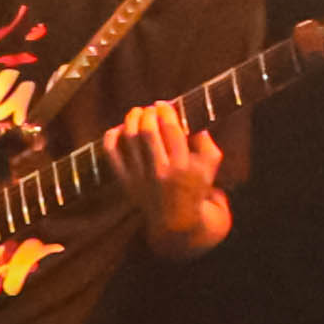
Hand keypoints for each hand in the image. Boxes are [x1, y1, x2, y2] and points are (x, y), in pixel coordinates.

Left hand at [117, 98, 233, 256]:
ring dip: (131, 120)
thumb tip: (191, 120)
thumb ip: (206, 140)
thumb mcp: (211, 164)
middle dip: (147, 113)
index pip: (171, 129)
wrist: (177, 219)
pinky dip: (111, 138)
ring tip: (136, 113)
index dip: (165, 111)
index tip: (163, 104)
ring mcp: (140, 176)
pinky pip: (111, 155)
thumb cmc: (196, 186)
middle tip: (149, 108)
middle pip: (147, 131)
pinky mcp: (125, 181)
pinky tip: (119, 129)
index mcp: (183, 164)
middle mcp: (160, 170)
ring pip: (129, 139)